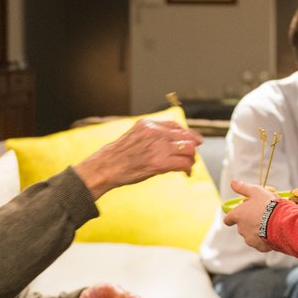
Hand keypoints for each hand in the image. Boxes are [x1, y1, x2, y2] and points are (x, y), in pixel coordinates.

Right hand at [73, 119, 202, 198]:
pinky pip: (183, 163)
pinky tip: (185, 173)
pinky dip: (188, 169)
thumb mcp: (135, 135)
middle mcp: (155, 132)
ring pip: (189, 149)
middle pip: (186, 136)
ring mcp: (158, 146)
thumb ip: (152, 135)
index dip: (187, 134)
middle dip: (192, 147)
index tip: (193, 141)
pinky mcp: (160, 162)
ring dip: (192, 159)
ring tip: (188, 166)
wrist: (105, 167)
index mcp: (148, 124)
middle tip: (192, 157)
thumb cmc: (117, 155)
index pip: (176, 125)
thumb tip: (170, 140)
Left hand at [222, 180, 275, 252]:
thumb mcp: (256, 191)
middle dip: (249, 223)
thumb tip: (232, 182)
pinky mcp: (259, 247)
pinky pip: (261, 243)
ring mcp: (250, 239)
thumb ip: (243, 187)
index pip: (228, 219)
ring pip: (251, 236)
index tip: (239, 215)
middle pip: (242, 227)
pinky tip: (273, 232)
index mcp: (238, 216)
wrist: (281, 222)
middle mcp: (241, 229)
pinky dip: (265, 239)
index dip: (232, 218)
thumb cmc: (267, 205)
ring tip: (269, 224)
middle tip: (261, 216)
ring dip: (257, 231)